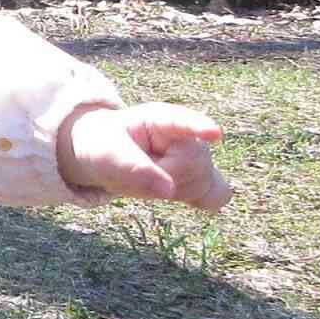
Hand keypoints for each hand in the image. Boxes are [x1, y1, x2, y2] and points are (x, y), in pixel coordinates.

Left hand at [59, 103, 232, 208]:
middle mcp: (186, 135)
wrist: (104, 155)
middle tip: (133, 171)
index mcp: (160, 118)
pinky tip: (179, 194)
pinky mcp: (200, 179)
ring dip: (171, 191)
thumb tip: (169, 191)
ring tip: (146, 178)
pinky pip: (216, 195)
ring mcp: (197, 157)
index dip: (199, 127)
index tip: (214, 133)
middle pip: (194, 163)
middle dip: (163, 176)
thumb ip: (132, 168)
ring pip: (204, 184)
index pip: (184, 121)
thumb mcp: (105, 153)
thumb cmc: (103, 146)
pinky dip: (200, 200)